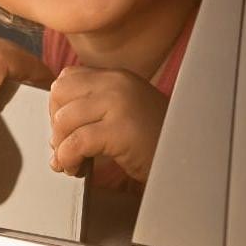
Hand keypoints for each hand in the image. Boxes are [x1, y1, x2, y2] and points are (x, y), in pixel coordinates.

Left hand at [48, 66, 168, 181]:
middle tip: (64, 143)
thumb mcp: (125, 112)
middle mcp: (117, 84)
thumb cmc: (157, 140)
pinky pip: (76, 142)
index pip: (68, 78)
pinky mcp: (120, 130)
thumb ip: (95, 108)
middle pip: (60, 93)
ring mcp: (119, 104)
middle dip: (54, 121)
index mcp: (117, 77)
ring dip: (60, 146)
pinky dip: (68, 158)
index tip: (64, 126)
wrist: (191, 158)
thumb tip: (56, 127)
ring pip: (65, 119)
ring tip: (68, 161)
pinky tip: (75, 167)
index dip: (58, 104)